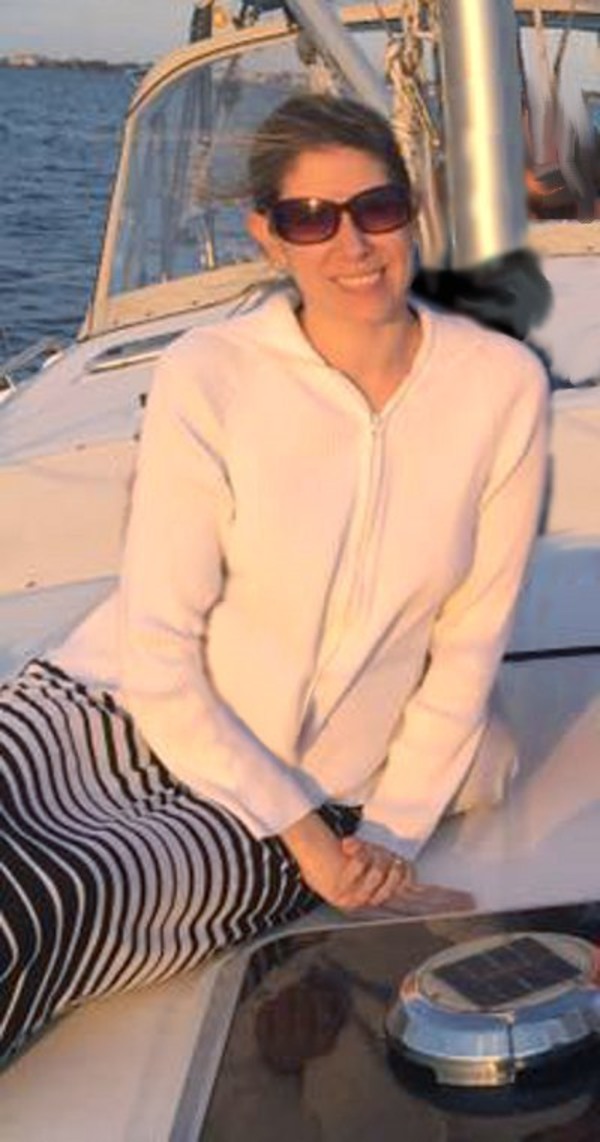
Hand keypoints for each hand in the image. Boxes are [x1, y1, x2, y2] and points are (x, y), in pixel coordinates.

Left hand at [281, 813, 473, 915]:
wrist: (305, 849)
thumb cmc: (334, 853)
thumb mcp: (368, 859)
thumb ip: (388, 866)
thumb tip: (405, 869)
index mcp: (377, 897)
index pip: (417, 901)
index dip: (442, 901)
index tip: (469, 902)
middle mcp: (368, 903)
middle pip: (404, 889)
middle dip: (407, 874)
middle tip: (410, 870)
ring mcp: (353, 898)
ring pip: (382, 870)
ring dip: (372, 852)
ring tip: (353, 847)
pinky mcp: (340, 889)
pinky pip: (362, 866)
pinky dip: (356, 851)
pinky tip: (346, 848)